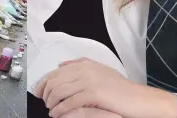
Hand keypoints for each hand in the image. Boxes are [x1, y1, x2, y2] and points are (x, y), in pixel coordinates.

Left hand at [35, 57, 176, 117]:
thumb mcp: (99, 71)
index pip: (57, 71)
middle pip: (55, 80)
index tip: (38, 90)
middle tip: (43, 102)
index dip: (44, 81)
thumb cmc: (119, 88)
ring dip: (51, 102)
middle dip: (45, 92)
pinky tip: (57, 114)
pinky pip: (70, 102)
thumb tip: (60, 65)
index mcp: (85, 63)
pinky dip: (60, 110)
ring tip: (51, 110)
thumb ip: (80, 65)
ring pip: (60, 91)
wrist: (137, 99)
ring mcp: (89, 81)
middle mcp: (85, 69)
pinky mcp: (93, 94)